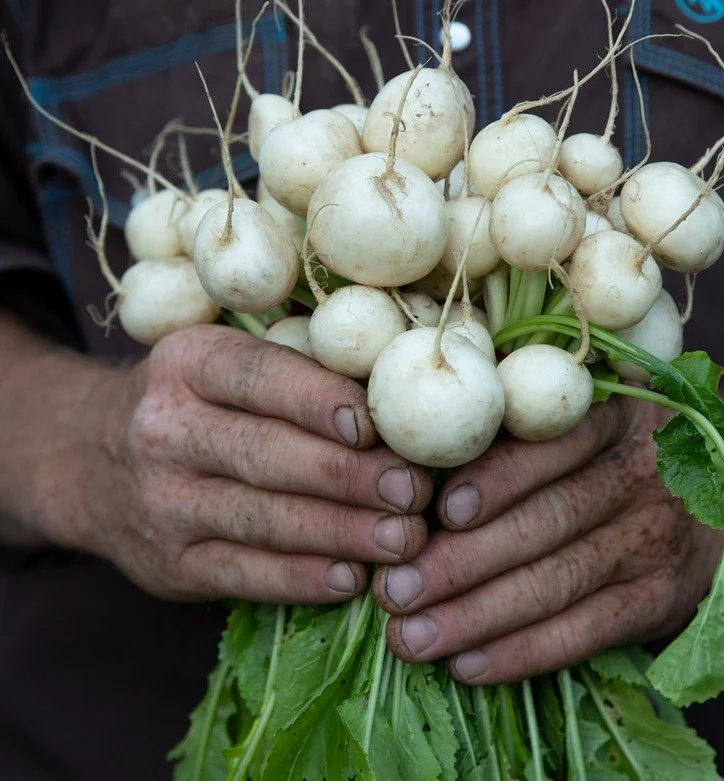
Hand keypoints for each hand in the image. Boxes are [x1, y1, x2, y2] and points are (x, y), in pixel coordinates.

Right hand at [31, 325, 430, 602]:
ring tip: (404, 539)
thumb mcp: (225, 364)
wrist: (91, 458)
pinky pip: (245, 574)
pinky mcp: (168, 565)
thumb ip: (299, 374)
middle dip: (349, 475)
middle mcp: (165, 429)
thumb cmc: (198, 403)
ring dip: (342, 532)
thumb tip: (400, 407)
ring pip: (264, 520)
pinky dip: (304, 578)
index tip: (379, 426)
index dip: (321, 401)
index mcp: (188, 363)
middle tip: (414, 491)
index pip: (260, 378)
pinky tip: (353, 576)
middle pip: (267, 454)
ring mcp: (162, 502)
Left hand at [373, 397, 722, 682]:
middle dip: (461, 561)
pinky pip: (584, 632)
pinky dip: (523, 652)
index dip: (497, 479)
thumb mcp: (583, 424)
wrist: (718, 501)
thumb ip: (515, 433)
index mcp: (613, 419)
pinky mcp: (659, 600)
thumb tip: (411, 461)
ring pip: (556, 582)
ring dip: (477, 616)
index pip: (552, 446)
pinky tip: (468, 665)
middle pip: (545, 522)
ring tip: (412, 637)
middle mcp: (640, 475)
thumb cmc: (611, 455)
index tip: (439, 511)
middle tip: (393, 590)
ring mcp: (653, 540)